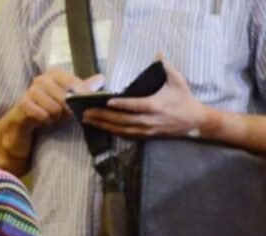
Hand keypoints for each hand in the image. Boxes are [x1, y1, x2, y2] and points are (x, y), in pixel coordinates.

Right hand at [15, 69, 104, 129]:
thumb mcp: (68, 97)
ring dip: (56, 116)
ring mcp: (31, 91)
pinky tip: (43, 119)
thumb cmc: (49, 106)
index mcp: (54, 73)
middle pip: (64, 97)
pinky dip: (45, 120)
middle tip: (64, 114)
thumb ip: (83, 88)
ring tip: (53, 116)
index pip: (72, 81)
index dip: (81, 94)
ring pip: (54, 108)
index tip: (85, 104)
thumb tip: (101, 78)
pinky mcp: (23, 104)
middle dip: (67, 110)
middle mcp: (41, 79)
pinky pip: (42, 115)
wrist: (24, 119)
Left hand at [82, 58, 209, 137]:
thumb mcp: (177, 80)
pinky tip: (100, 127)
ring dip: (103, 125)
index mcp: (155, 105)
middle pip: (121, 119)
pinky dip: (112, 131)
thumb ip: (166, 66)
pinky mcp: (146, 135)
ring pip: (121, 129)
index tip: (106, 101)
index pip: (134, 105)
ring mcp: (146, 129)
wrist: (195, 122)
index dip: (120, 104)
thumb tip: (158, 53)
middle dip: (102, 116)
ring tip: (88, 120)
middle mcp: (148, 120)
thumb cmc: (184, 99)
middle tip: (86, 112)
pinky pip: (126, 134)